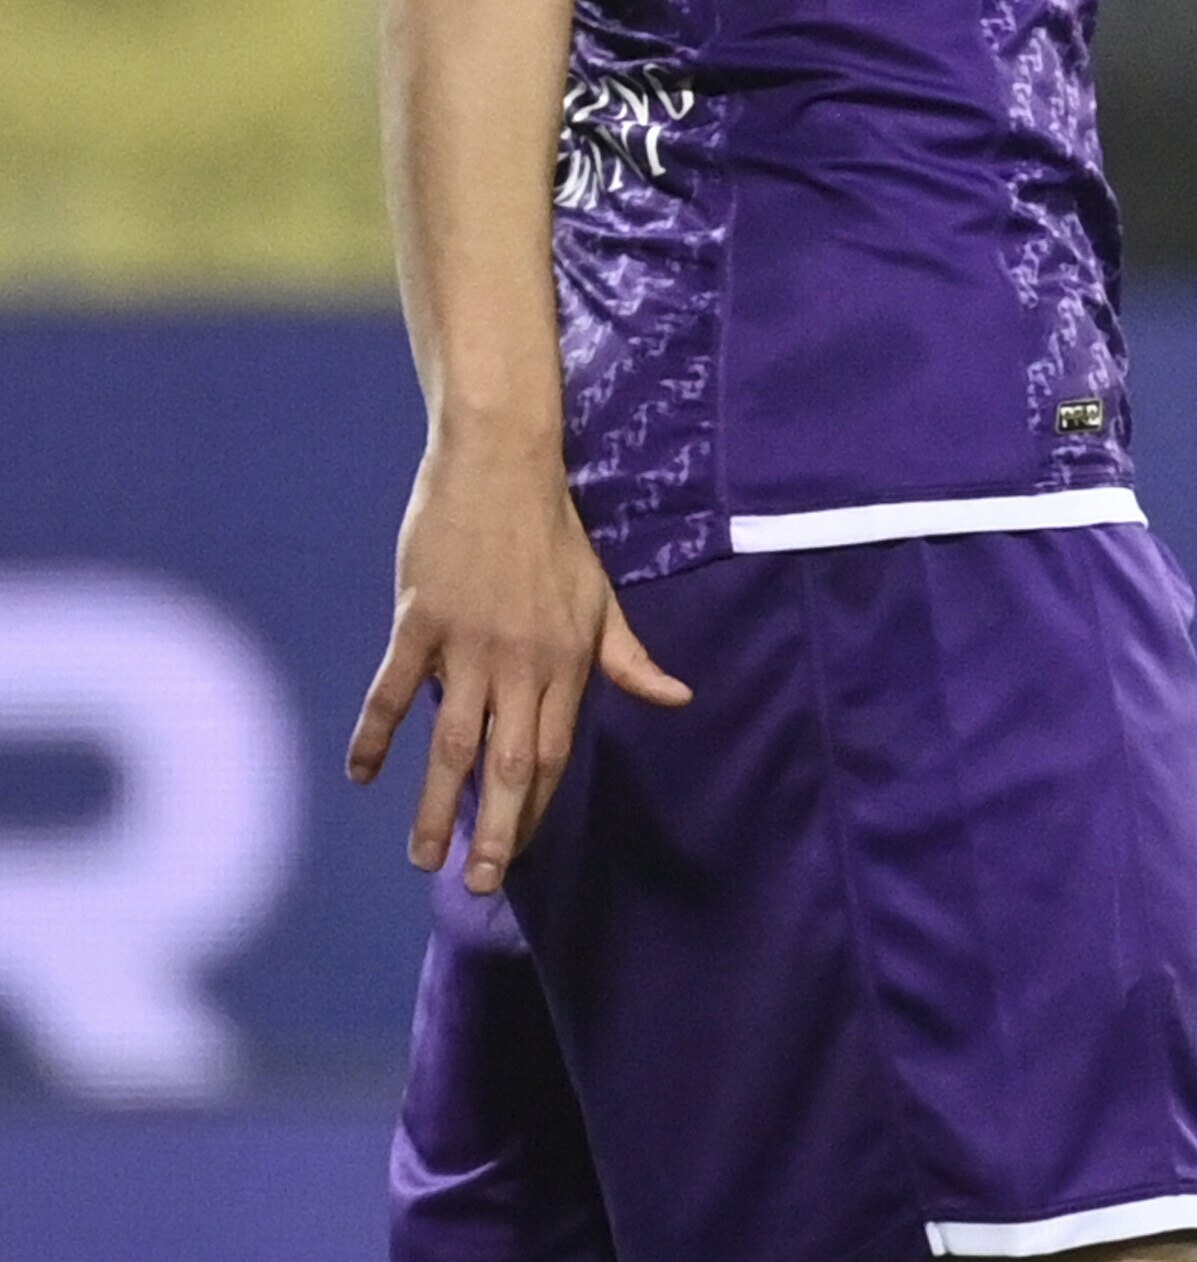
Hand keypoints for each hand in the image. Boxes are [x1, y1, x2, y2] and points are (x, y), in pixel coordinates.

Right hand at [346, 439, 689, 895]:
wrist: (503, 467)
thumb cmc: (555, 535)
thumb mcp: (600, 597)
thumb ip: (629, 657)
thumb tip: (677, 697)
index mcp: (566, 661)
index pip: (553, 752)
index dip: (536, 806)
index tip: (519, 851)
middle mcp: (520, 663)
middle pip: (508, 762)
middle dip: (497, 830)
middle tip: (481, 886)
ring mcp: (468, 645)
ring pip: (453, 742)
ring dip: (437, 804)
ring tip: (426, 857)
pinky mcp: (420, 622)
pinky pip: (393, 691)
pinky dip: (376, 734)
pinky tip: (364, 774)